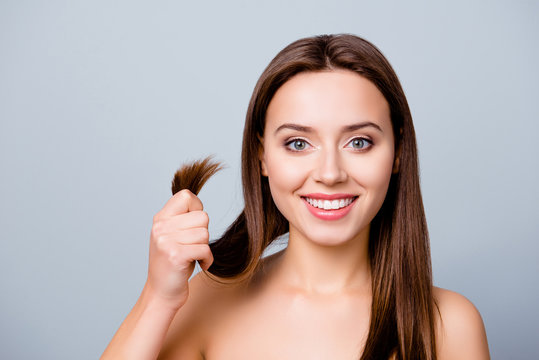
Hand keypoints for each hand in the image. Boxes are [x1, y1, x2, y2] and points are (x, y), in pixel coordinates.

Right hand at [145, 189, 212, 308]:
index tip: (192, 226)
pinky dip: (207, 259)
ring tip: (193, 256)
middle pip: (202, 217)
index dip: (197, 208)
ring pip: (205, 233)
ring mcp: (166, 241)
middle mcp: (160, 227)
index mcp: (160, 219)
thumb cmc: (173, 263)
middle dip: (203, 233)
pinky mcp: (175, 256)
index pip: (186, 196)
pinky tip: (199, 264)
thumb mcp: (173, 235)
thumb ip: (182, 218)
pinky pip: (205, 249)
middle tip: (192, 246)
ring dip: (205, 248)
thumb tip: (196, 202)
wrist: (161, 293)